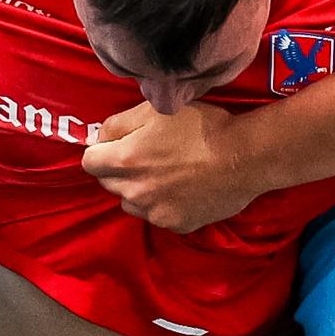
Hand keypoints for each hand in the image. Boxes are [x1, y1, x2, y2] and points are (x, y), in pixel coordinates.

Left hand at [81, 101, 257, 231]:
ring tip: (167, 174)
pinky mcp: (176, 225)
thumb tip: (98, 137)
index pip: (90, 162)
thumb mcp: (155, 110)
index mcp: (125, 161)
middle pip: (109, 184)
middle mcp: (134, 192)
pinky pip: (158, 216)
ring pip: (131, 203)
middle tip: (148, 156)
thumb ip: (118, 123)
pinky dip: (164, 205)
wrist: (244, 157)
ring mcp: (155, 212)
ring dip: (139, 190)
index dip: (102, 151)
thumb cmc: (201, 127)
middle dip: (120, 171)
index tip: (119, 145)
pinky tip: (184, 189)